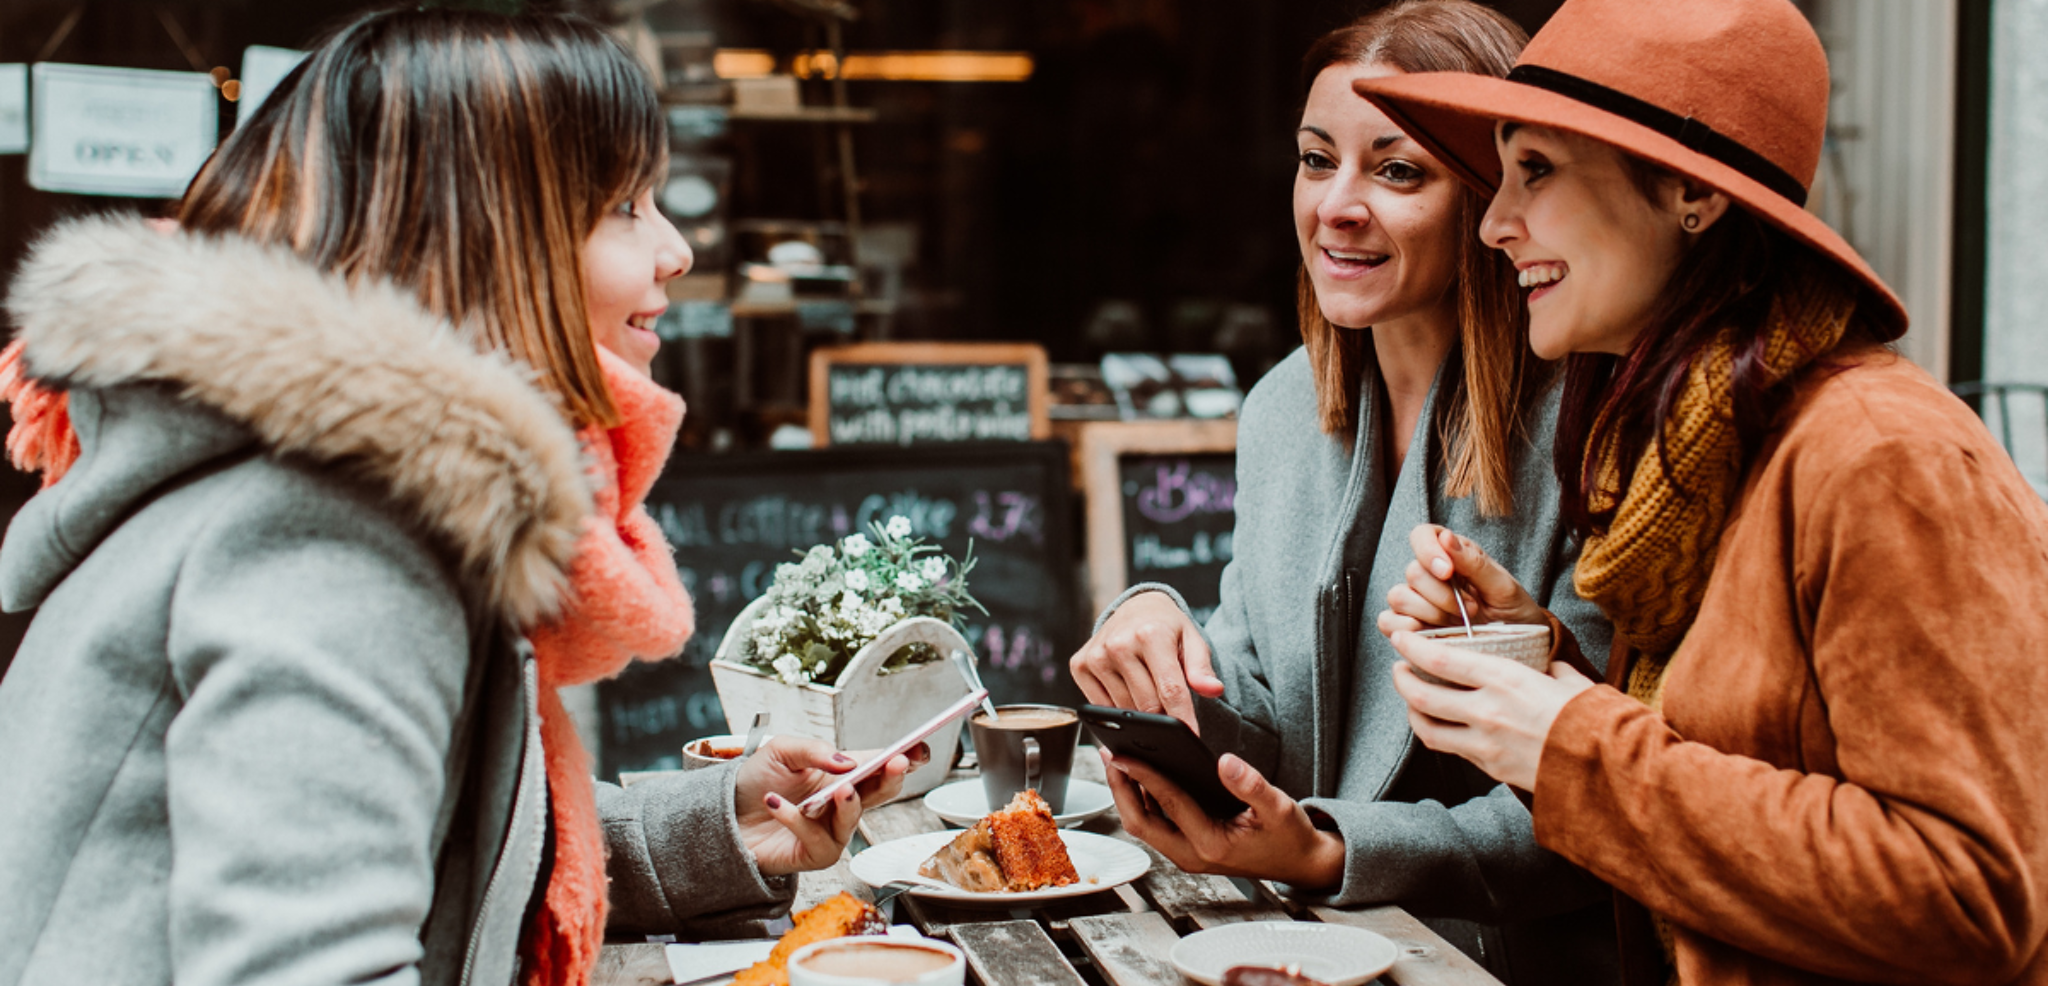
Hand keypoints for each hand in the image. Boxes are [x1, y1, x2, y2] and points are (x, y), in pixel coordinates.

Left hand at [732, 736, 925, 875]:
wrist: (724, 813)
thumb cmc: (756, 782)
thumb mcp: (782, 750)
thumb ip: (815, 750)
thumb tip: (846, 762)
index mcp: (841, 773)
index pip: (880, 765)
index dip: (905, 758)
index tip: (918, 750)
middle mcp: (842, 803)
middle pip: (880, 792)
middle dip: (891, 778)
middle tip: (894, 764)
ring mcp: (832, 830)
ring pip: (853, 819)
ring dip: (848, 803)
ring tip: (840, 788)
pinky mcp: (815, 854)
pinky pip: (816, 838)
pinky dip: (795, 820)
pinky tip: (775, 804)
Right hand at [1071, 591, 1223, 730]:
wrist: (1135, 607)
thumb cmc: (1166, 628)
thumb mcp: (1192, 640)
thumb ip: (1202, 668)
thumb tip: (1213, 690)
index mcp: (1151, 634)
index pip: (1170, 690)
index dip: (1183, 718)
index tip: (1192, 738)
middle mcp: (1119, 644)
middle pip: (1147, 705)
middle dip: (1163, 718)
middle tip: (1172, 717)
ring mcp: (1096, 656)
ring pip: (1124, 710)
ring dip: (1140, 714)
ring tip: (1149, 696)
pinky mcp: (1079, 665)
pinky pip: (1102, 708)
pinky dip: (1117, 710)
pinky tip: (1127, 693)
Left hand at [1099, 748, 1344, 889]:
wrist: (1300, 864)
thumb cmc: (1289, 838)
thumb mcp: (1279, 808)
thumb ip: (1252, 785)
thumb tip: (1226, 762)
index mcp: (1212, 845)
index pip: (1169, 804)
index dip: (1143, 776)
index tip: (1124, 753)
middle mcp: (1192, 854)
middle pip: (1140, 822)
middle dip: (1120, 788)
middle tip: (1110, 754)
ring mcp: (1187, 853)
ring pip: (1144, 824)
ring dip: (1127, 793)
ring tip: (1117, 757)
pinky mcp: (1187, 847)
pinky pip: (1155, 824)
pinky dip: (1142, 799)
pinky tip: (1139, 774)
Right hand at [1378, 525, 1545, 636]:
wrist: (1516, 646)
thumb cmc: (1512, 611)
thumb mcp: (1503, 586)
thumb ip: (1474, 563)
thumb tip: (1446, 538)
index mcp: (1451, 553)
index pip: (1422, 535)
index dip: (1428, 550)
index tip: (1447, 571)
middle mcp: (1429, 573)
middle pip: (1412, 572)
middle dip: (1443, 595)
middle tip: (1471, 609)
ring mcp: (1416, 600)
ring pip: (1398, 597)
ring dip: (1431, 613)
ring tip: (1458, 623)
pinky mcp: (1408, 627)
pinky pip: (1388, 622)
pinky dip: (1408, 629)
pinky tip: (1435, 633)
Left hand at [1387, 630, 1594, 790]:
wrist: (1609, 770)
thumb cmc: (1595, 719)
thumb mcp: (1569, 679)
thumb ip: (1546, 669)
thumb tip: (1544, 665)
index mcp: (1506, 679)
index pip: (1440, 659)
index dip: (1412, 647)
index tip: (1401, 638)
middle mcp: (1488, 711)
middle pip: (1422, 696)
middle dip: (1402, 679)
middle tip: (1399, 667)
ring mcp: (1486, 744)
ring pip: (1428, 729)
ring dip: (1413, 711)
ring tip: (1413, 698)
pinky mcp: (1490, 768)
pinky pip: (1452, 750)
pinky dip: (1439, 733)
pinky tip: (1442, 724)